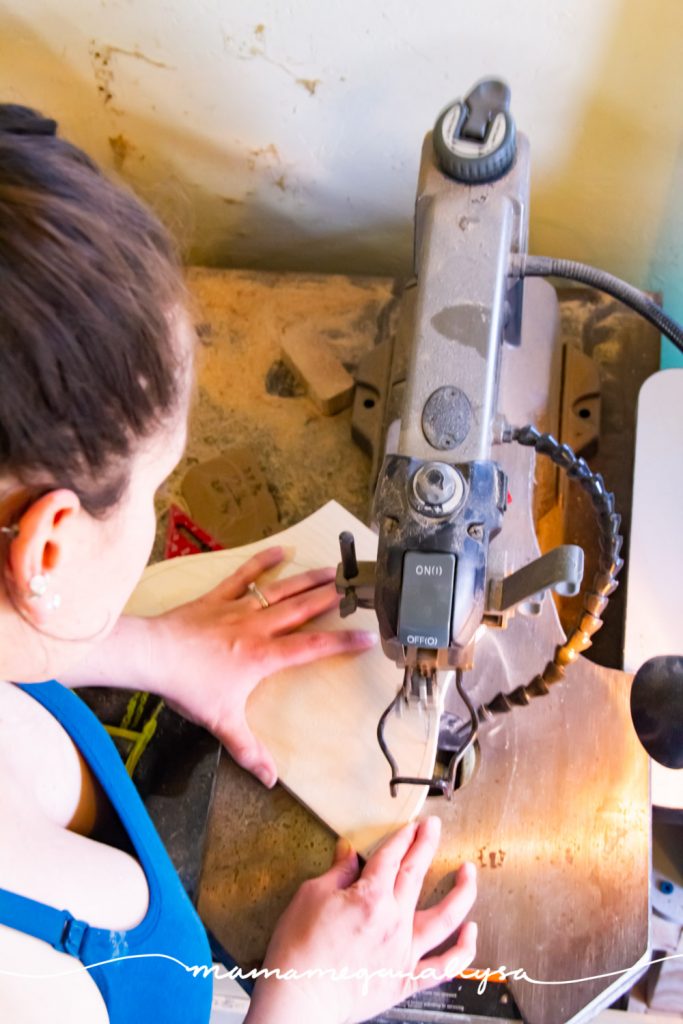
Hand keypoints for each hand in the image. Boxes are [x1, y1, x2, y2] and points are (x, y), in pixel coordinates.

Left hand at [147, 546, 377, 786]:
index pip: (311, 648)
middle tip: (356, 589)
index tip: (367, 636)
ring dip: (307, 579)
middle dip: (331, 599)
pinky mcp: (218, 597)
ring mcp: (238, 608)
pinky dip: (262, 562)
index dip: (342, 642)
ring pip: (281, 589)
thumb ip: (248, 750)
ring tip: (331, 570)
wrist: (153, 655)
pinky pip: (244, 575)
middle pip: (302, 609)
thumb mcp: (221, 722)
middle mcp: (257, 627)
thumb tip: (268, 778)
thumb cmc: (187, 686)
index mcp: (263, 656)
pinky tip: (280, 550)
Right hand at [246, 817, 476, 1023]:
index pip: (392, 857)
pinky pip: (444, 966)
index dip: (403, 837)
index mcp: (370, 897)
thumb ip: (337, 872)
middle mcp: (394, 921)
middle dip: (428, 845)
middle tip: (434, 828)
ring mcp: (404, 951)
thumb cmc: (299, 950)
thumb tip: (349, 853)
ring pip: (445, 917)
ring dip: (461, 891)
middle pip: (417, 874)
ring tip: (468, 872)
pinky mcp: (406, 979)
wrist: (299, 998)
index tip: (411, 826)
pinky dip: (463, 950)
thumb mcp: (310, 896)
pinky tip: (471, 932)